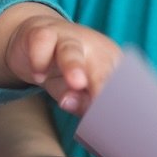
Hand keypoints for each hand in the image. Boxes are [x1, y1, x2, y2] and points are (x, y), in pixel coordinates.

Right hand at [2, 13, 121, 115]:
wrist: (35, 37)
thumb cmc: (63, 68)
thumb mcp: (75, 91)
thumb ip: (82, 103)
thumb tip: (86, 114)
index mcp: (112, 62)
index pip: (121, 85)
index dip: (117, 105)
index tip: (114, 123)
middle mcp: (94, 47)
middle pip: (102, 68)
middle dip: (102, 89)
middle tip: (102, 109)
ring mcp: (68, 37)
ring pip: (72, 52)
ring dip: (74, 66)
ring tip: (76, 83)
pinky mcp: (42, 32)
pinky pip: (42, 45)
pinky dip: (39, 61)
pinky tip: (38, 75)